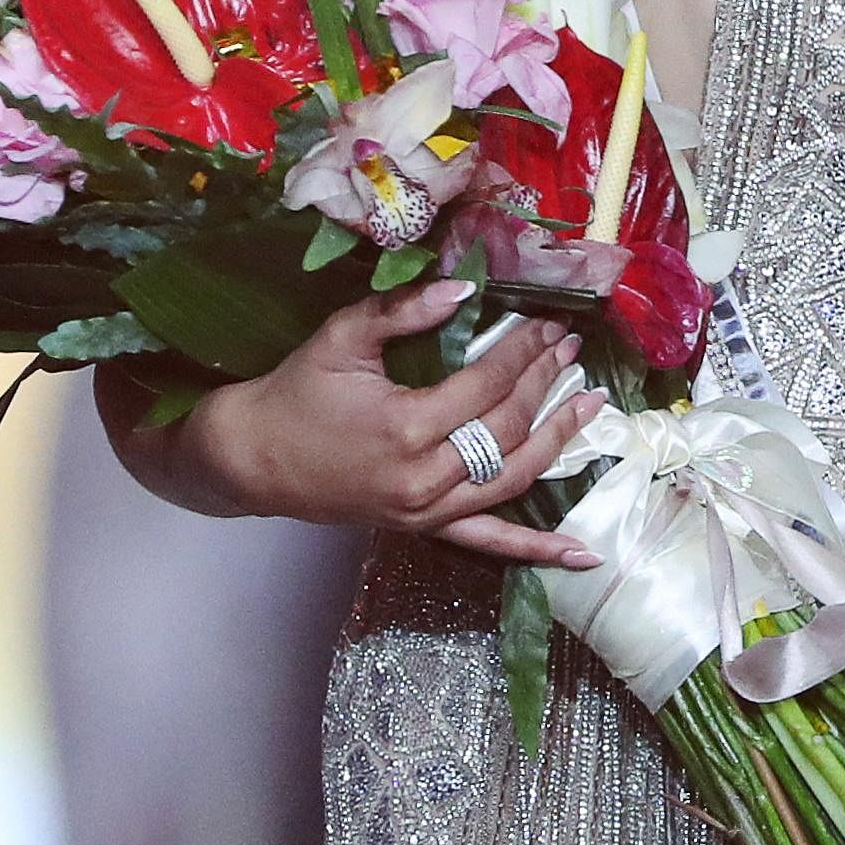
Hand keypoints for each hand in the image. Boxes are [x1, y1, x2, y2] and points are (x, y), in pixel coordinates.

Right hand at [190, 278, 606, 567]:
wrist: (254, 459)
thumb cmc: (296, 392)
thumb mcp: (341, 338)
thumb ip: (402, 310)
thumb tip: (464, 288)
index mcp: (405, 427)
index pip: (486, 386)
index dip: (523, 352)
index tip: (548, 324)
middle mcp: (424, 478)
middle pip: (506, 429)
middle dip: (544, 384)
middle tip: (569, 347)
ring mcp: (426, 512)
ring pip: (511, 480)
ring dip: (557, 442)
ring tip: (590, 406)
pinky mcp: (423, 529)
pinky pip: (489, 544)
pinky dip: (536, 550)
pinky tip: (582, 555)